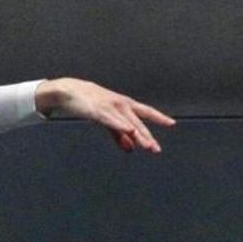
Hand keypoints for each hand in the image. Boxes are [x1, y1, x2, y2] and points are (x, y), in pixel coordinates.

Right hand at [35, 77, 175, 152]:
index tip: (172, 124)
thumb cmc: (90, 104)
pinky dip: (121, 125)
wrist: (70, 91)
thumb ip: (119, 135)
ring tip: (146, 146)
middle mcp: (121, 104)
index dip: (159, 117)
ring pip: (128, 123)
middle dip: (147, 137)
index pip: (146, 112)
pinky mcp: (98, 111)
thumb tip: (131, 149)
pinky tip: (129, 131)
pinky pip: (112, 120)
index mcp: (125, 105)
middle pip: (138, 122)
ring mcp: (111, 107)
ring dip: (138, 135)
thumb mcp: (107, 121)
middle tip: (155, 150)